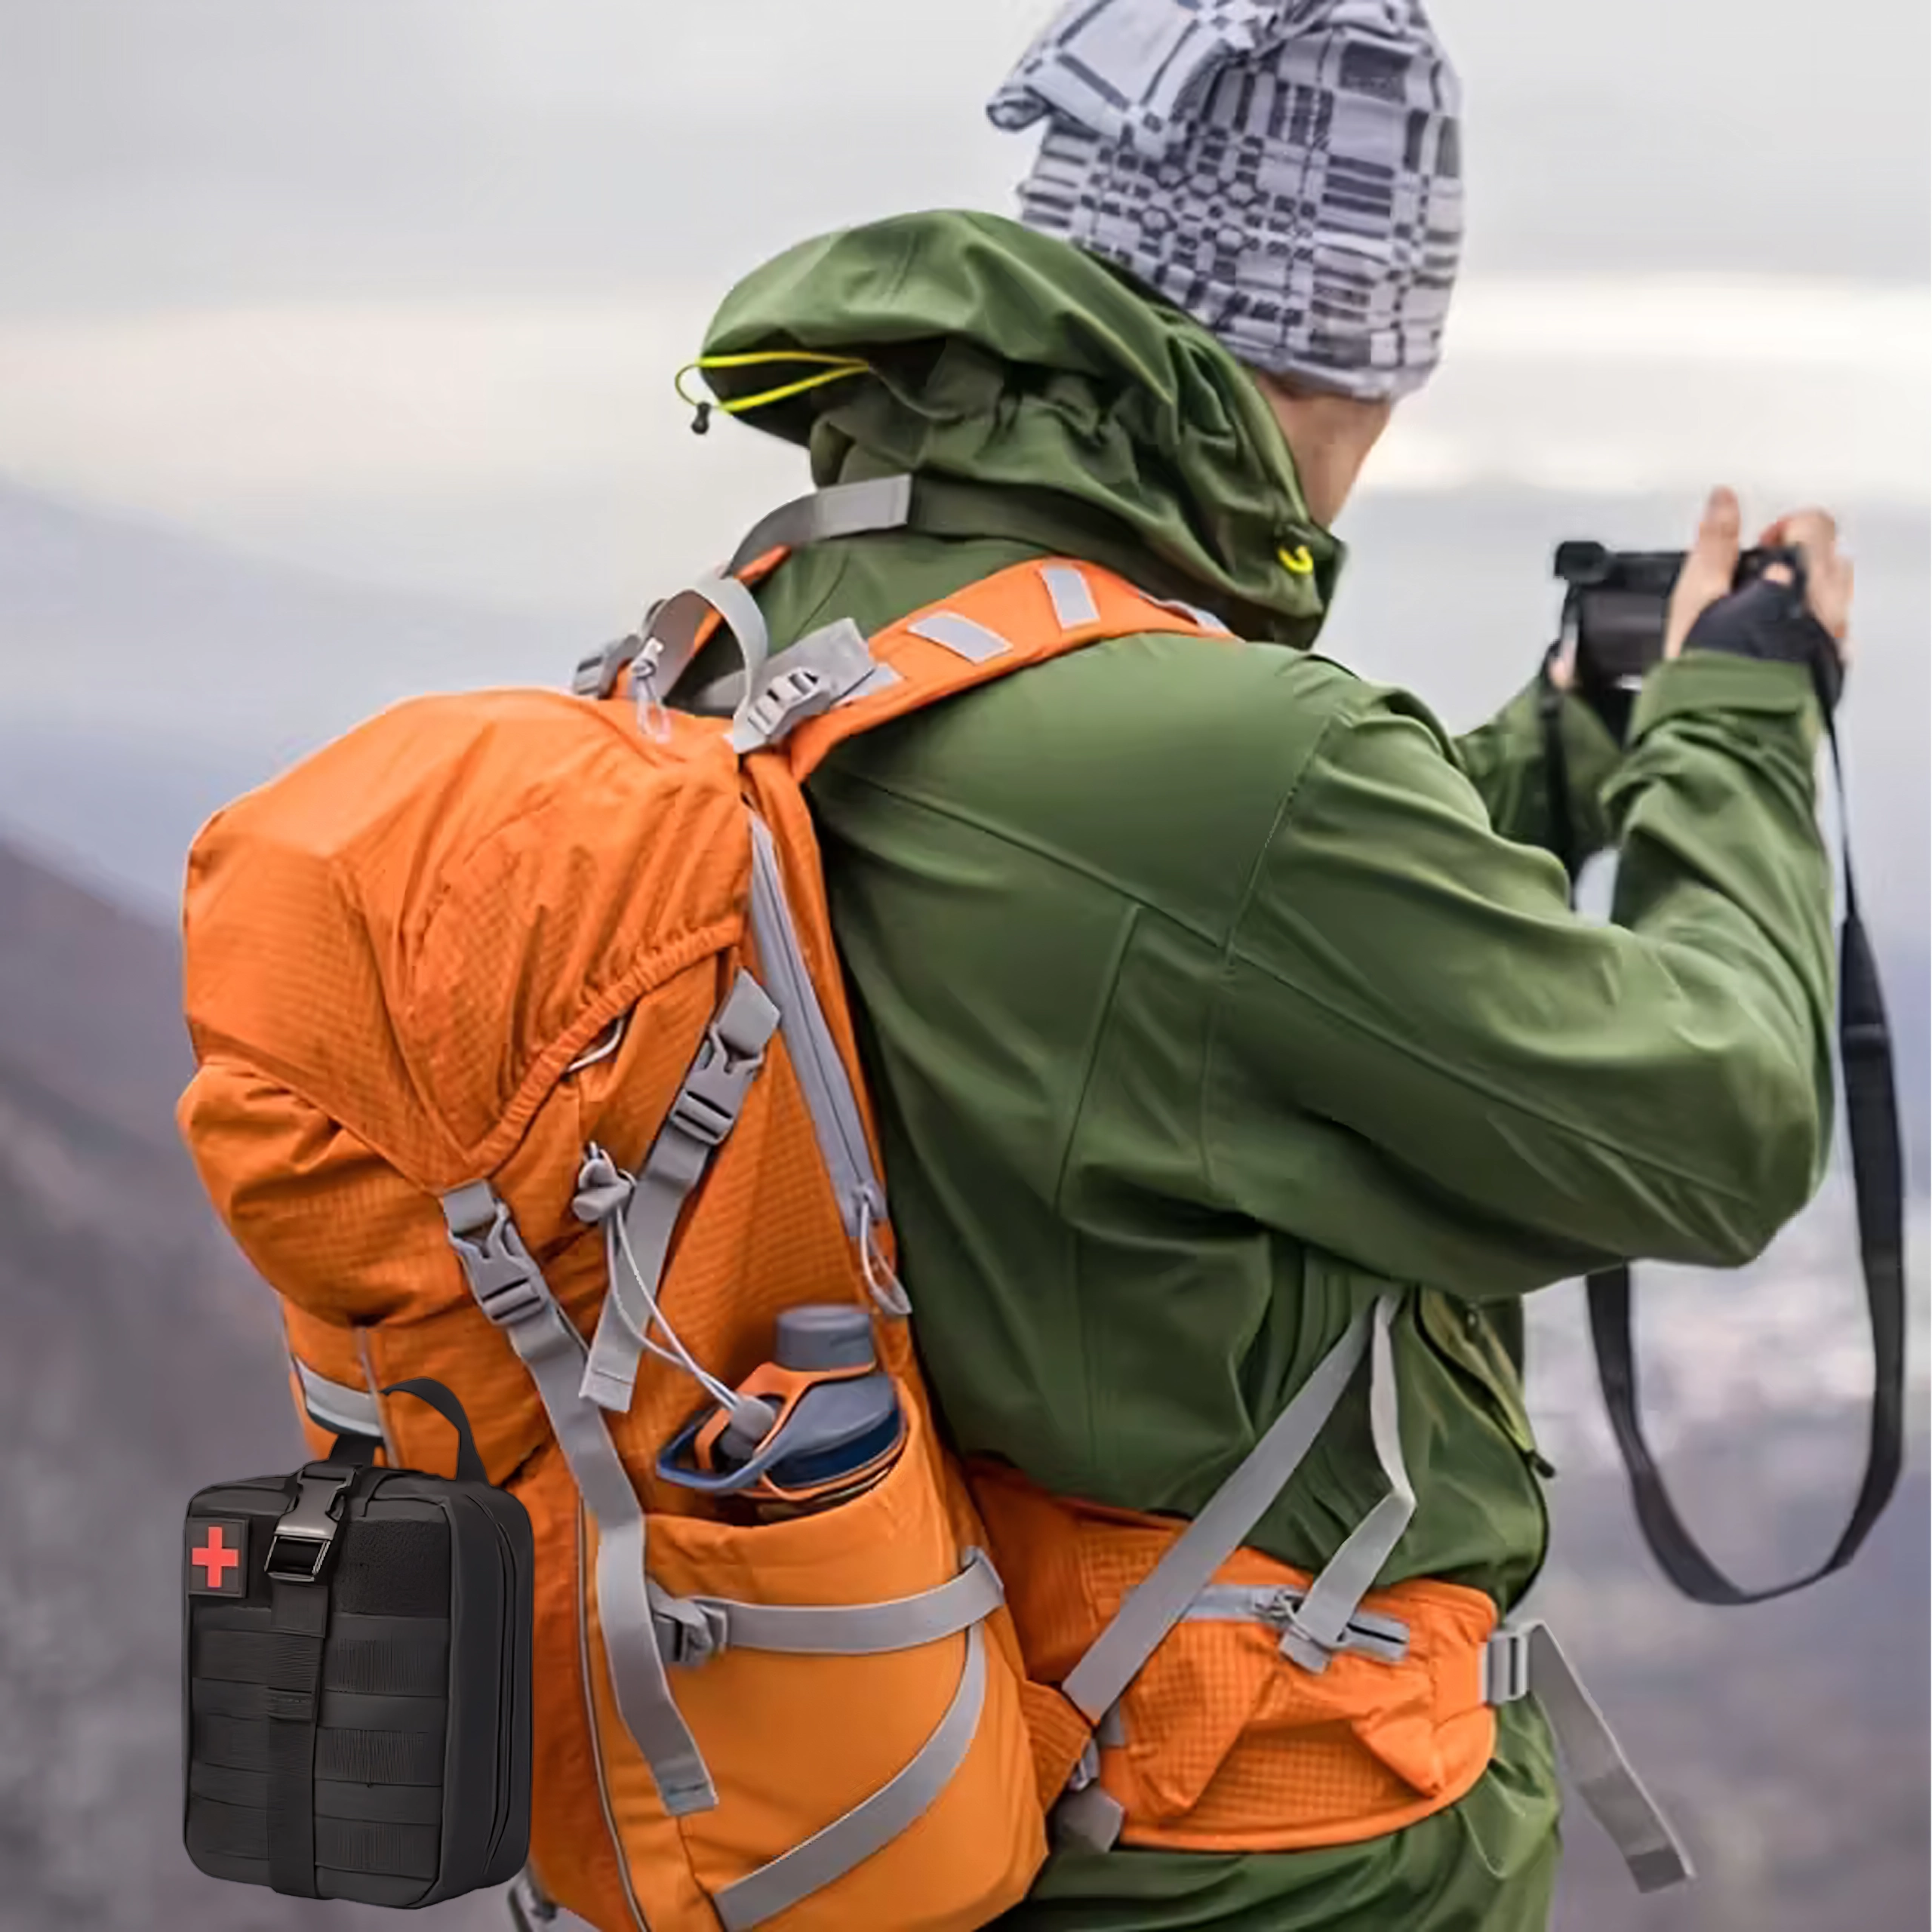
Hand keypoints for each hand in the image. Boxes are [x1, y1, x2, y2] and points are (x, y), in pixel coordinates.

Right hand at [1664, 489, 1854, 663]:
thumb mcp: (1699, 592)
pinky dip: (1807, 629)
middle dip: (1797, 560)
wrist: (1729, 723)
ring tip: (1764, 614)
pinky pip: (1830, 634)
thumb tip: (1723, 499)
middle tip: (1758, 581)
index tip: (1755, 548)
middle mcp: (1829, 602)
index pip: (1813, 523)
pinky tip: (1775, 644)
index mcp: (1802, 574)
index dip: (1781, 529)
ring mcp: (1834, 636)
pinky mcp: (1829, 666)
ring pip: (1833, 598)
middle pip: (1830, 559)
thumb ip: (1715, 542)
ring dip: (1805, 595)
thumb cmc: (1714, 663)